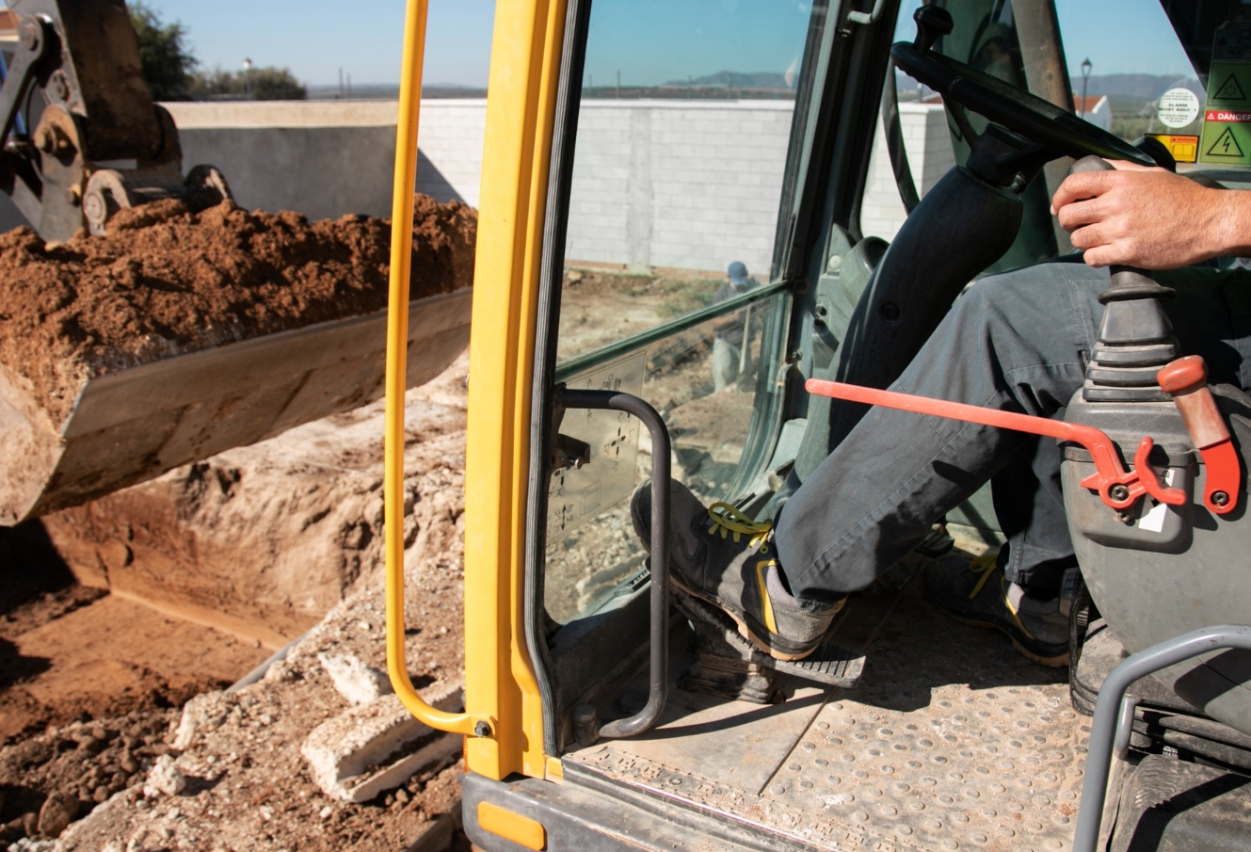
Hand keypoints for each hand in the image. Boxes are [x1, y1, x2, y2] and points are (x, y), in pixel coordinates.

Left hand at [1050, 162, 1250, 268]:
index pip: (1074, 184)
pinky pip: (1092, 258)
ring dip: (1084, 240)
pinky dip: (1094, 257)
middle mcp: (1117, 204)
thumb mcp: (1152, 173)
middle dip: (1070, 221)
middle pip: (1069, 215)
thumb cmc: (1184, 198)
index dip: (1060, 196)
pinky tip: (1105, 252)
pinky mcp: (1127, 252)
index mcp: (1121, 182)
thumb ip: (1122, 169)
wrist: (1209, 222)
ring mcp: (1121, 230)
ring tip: (1098, 238)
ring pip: (1078, 239)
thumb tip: (1100, 165)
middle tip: (1080, 224)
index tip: (1059, 205)